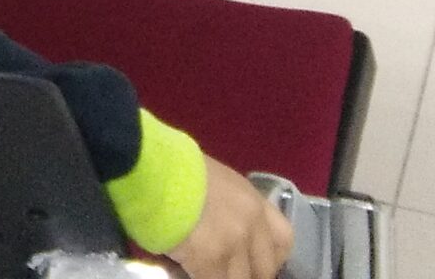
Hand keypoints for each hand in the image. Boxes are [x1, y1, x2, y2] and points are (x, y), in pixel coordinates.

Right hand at [162, 156, 293, 278]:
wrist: (151, 166)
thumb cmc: (173, 167)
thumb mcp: (213, 181)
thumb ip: (227, 208)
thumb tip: (219, 233)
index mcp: (252, 200)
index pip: (282, 241)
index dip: (269, 258)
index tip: (253, 264)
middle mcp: (251, 223)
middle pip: (265, 269)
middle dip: (247, 274)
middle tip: (225, 271)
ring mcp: (234, 243)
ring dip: (223, 277)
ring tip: (204, 270)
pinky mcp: (211, 260)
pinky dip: (200, 278)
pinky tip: (188, 271)